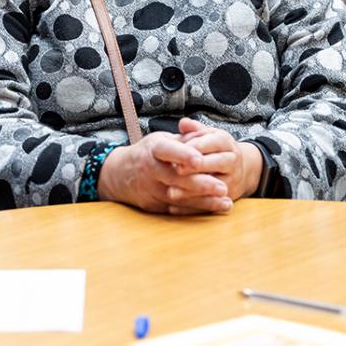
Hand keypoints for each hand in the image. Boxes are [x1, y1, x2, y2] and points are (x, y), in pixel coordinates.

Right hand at [98, 132, 231, 214]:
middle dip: (200, 184)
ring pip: (179, 197)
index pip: (168, 151)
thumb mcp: (160, 140)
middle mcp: (151, 170)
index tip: (200, 159)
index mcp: (153, 149)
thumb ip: (183, 139)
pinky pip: (177, 209)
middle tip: (223, 187)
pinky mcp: (154, 205)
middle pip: (176, 178)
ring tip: (226, 202)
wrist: (118, 175)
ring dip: (204, 201)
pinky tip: (215, 209)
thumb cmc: (147, 154)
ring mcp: (151, 190)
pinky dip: (197, 210)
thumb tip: (205, 135)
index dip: (183, 155)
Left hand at [178, 119, 261, 200]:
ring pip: (214, 186)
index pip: (212, 142)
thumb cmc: (214, 148)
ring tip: (171, 193)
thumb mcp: (206, 135)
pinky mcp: (227, 198)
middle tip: (176, 171)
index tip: (179, 151)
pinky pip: (209, 204)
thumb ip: (193, 130)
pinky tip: (174, 208)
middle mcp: (232, 160)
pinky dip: (192, 207)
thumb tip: (183, 123)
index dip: (195, 147)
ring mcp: (232, 180)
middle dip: (196, 168)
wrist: (239, 168)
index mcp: (226, 142)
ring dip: (193, 191)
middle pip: (216, 163)